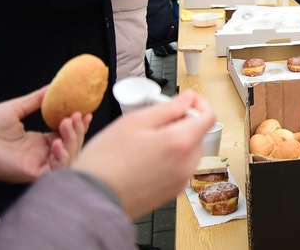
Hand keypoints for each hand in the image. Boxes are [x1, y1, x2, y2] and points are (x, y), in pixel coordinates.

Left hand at [0, 86, 90, 182]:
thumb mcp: (16, 108)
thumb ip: (37, 100)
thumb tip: (54, 85)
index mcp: (37, 143)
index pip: (66, 136)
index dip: (78, 125)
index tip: (85, 111)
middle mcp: (39, 156)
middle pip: (71, 147)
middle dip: (78, 131)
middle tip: (77, 115)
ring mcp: (36, 165)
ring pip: (68, 158)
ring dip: (73, 141)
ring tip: (67, 122)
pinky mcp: (30, 174)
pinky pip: (55, 170)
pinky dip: (61, 157)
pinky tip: (56, 143)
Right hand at [72, 91, 214, 218]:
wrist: (91, 199)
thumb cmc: (106, 161)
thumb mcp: (134, 121)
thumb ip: (167, 108)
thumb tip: (187, 100)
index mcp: (181, 142)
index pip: (208, 116)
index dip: (198, 104)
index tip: (185, 101)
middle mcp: (186, 164)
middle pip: (198, 134)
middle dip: (183, 123)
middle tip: (155, 120)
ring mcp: (180, 180)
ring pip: (189, 151)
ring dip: (176, 141)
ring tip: (145, 141)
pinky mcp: (171, 192)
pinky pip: (179, 168)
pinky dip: (170, 158)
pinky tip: (144, 159)